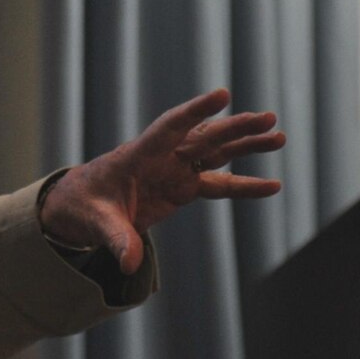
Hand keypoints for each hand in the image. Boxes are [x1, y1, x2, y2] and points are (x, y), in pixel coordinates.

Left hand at [39, 89, 283, 274]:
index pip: (168, 128)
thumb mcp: (96, 223)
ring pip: (216, 153)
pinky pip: (219, 184)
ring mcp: (175, 170)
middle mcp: (161, 158)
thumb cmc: (83, 206)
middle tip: (267, 117)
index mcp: (137, 156)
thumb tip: (129, 263)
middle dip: (234, 128)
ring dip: (246, 145)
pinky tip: (273, 185)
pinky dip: (244, 184)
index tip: (222, 95)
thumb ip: (117, 239)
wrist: (81, 207)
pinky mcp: (182, 187)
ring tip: (278, 135)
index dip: (195, 112)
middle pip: (202, 138)